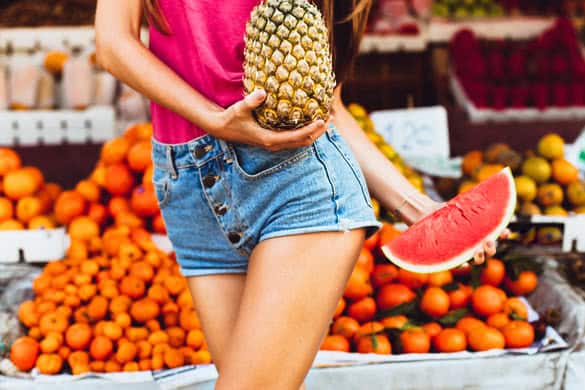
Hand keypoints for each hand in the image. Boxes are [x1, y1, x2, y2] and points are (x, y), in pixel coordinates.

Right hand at [205, 90, 328, 150]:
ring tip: (326, 118)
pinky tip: (311, 120)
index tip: (322, 120)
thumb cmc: (231, 118)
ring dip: (314, 132)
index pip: (297, 137)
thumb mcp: (239, 108)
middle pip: (304, 142)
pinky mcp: (273, 140)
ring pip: (301, 142)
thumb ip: (251, 101)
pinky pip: (295, 138)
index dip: (311, 130)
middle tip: (331, 117)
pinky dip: (306, 131)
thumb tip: (263, 92)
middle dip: (319, 131)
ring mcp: (275, 144)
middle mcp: (274, 144)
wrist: (221, 128)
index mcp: (269, 139)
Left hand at [421, 201, 508, 265]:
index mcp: (480, 232)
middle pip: (489, 250)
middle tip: (489, 241)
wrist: (427, 216)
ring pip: (477, 260)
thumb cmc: (447, 210)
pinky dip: (461, 266)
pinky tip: (463, 264)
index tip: (505, 230)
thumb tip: (484, 191)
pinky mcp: (450, 256)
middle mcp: (474, 243)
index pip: (496, 235)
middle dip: (492, 247)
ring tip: (478, 251)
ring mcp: (463, 251)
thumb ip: (471, 204)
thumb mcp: (460, 205)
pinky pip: (457, 265)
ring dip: (480, 257)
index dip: (502, 234)